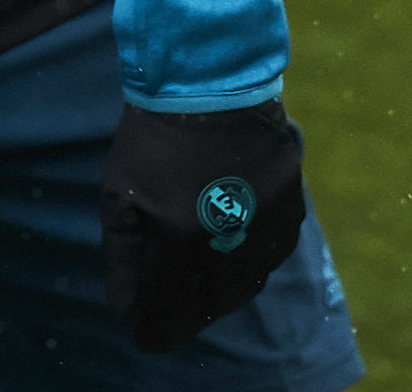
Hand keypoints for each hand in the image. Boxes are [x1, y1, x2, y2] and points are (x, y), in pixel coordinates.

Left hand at [100, 98, 307, 351]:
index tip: (144, 331)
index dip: (153, 329)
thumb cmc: (154, 136)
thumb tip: (125, 310)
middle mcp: (228, 241)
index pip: (167, 314)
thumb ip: (122, 257)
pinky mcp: (292, 207)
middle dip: (185, 314)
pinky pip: (273, 253)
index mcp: (178, 238)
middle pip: (209, 308)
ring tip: (198, 275)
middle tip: (169, 304)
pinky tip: (232, 243)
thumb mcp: (119, 193)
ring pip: (246, 285)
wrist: (211, 81)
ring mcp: (266, 225)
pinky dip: (251, 259)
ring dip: (220, 291)